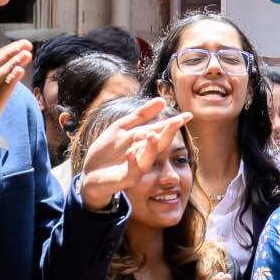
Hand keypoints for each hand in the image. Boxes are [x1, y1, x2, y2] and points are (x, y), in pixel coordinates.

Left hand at [75, 97, 191, 212]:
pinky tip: (131, 153)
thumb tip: (163, 101)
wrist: (91, 173)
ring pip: (148, 158)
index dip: (174, 123)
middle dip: (168, 133)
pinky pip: (131, 171)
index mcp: (143, 142)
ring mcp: (136, 167)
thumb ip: (141, 115)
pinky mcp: (125, 178)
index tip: (188, 115)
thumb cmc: (107, 151)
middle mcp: (143, 154)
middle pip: (159, 143)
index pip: (161, 130)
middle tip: (177, 122)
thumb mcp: (122, 127)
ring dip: (151, 148)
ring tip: (153, 135)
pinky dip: (132, 162)